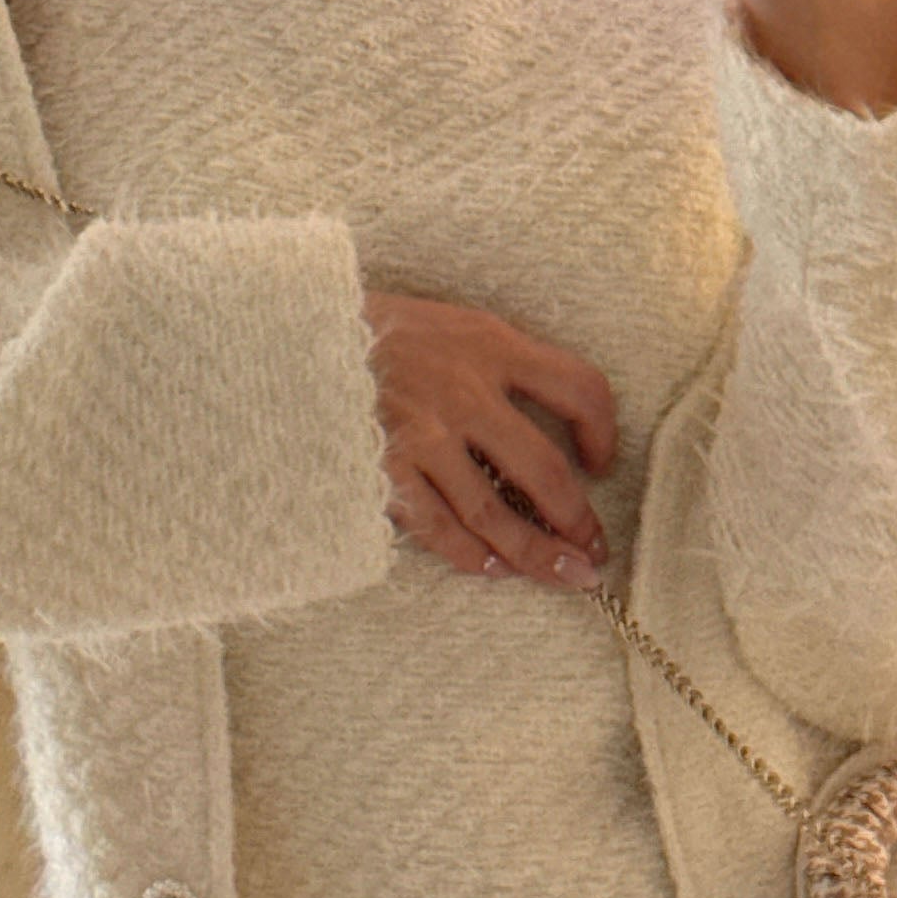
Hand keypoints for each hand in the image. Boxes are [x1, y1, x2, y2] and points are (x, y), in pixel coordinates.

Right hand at [362, 287, 617, 590]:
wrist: (293, 333)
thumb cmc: (377, 330)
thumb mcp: (449, 322)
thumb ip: (497, 361)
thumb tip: (547, 416)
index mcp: (490, 344)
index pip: (578, 387)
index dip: (603, 429)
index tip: (601, 460)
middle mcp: (464, 391)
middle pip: (546, 470)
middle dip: (578, 520)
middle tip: (594, 550)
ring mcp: (422, 435)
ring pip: (496, 515)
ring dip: (536, 554)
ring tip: (563, 576)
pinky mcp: (382, 469)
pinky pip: (440, 527)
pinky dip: (472, 555)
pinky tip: (494, 568)